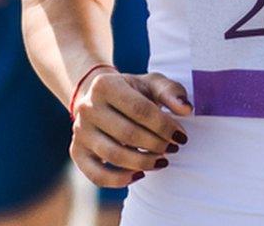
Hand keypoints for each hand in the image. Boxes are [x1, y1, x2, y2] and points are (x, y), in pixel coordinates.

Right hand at [69, 70, 190, 187]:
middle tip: (173, 148)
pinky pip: (97, 175)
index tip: (181, 136)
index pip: (140, 110)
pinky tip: (140, 175)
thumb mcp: (151, 84)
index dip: (165, 126)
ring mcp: (79, 131)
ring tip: (162, 161)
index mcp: (105, 84)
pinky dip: (120, 180)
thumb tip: (186, 109)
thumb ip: (171, 92)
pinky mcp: (76, 152)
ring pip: (114, 155)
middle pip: (128, 134)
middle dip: (157, 145)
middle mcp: (87, 107)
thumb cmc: (132, 91)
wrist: (99, 98)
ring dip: (144, 162)